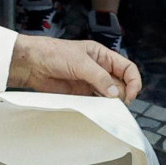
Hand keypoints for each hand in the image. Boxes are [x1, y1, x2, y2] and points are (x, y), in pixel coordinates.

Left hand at [7, 35, 141, 102]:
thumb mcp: (80, 62)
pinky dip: (99, 108)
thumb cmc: (53, 53)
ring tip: (107, 108)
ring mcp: (90, 82)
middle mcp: (99, 69)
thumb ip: (99, 77)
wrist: (31, 64)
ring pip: (109, 95)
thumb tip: (116, 92)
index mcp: (102, 56)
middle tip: (116, 104)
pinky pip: (95, 102)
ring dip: (111, 103)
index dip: (133, 81)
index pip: (127, 68)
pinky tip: (97, 110)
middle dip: (122, 94)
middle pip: (121, 84)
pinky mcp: (80, 94)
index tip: (130, 95)